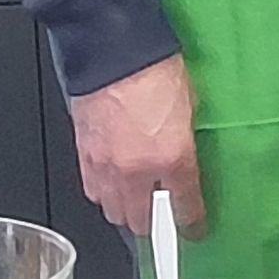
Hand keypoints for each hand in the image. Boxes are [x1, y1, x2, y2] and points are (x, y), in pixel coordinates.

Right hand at [69, 55, 206, 240]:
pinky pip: (93, 192)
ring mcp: (107, 166)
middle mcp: (138, 170)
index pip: (186, 206)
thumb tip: (185, 156)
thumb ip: (186, 140)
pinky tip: (112, 185)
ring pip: (114, 213)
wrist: (113, 51)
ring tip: (137, 202)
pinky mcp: (84, 157)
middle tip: (163, 216)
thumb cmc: (155, 69)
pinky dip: (104, 194)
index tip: (194, 228)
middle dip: (156, 225)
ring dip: (127, 212)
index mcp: (173, 158)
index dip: (192, 223)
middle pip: (143, 222)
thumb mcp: (190, 105)